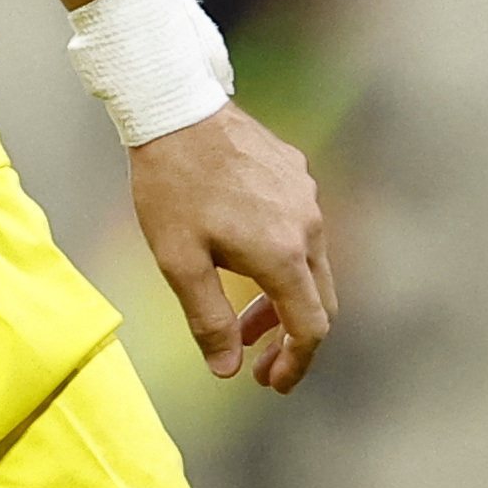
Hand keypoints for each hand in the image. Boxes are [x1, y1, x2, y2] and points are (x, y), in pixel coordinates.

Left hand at [129, 103, 333, 393]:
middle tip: (254, 356)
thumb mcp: (178, 260)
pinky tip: (242, 254)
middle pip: (318, 300)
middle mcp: (308, 225)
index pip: (310, 328)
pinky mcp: (296, 171)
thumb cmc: (170, 183)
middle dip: (288, 336)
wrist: (173, 106)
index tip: (271, 381)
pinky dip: (281, 256)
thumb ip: (208, 318)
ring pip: (310, 263)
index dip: (295, 364)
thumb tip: (227, 369)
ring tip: (242, 312)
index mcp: (282, 254)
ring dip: (282, 295)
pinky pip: (300, 226)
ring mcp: (305, 195)